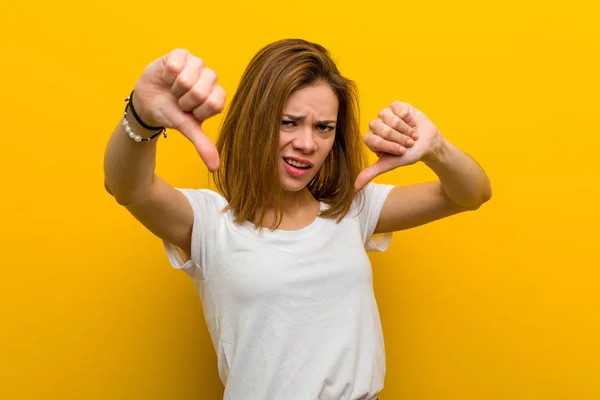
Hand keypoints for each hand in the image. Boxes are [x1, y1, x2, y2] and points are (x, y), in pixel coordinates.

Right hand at [132, 49, 225, 170]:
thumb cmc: (171, 113)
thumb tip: (215, 168)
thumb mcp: (186, 128)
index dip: (195, 111)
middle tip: (178, 101)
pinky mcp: (182, 53)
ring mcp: (197, 63)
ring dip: (174, 88)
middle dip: (183, 101)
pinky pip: (175, 64)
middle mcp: (210, 78)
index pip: (214, 104)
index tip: (188, 112)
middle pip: (200, 92)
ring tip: (172, 89)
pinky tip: (166, 76)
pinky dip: (166, 74)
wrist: (147, 102)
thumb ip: (202, 145)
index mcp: (216, 96)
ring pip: (187, 79)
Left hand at [354, 101, 441, 189]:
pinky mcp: (396, 106)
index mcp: (371, 139)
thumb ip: (371, 173)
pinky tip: (412, 123)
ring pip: (392, 119)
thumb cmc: (407, 154)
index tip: (401, 151)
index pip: (375, 140)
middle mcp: (375, 125)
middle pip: (384, 130)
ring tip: (412, 134)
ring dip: (406, 129)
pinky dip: (409, 119)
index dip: (390, 146)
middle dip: (400, 139)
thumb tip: (356, 187)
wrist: (427, 143)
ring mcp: (385, 114)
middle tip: (408, 143)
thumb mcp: (389, 164)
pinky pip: (400, 110)